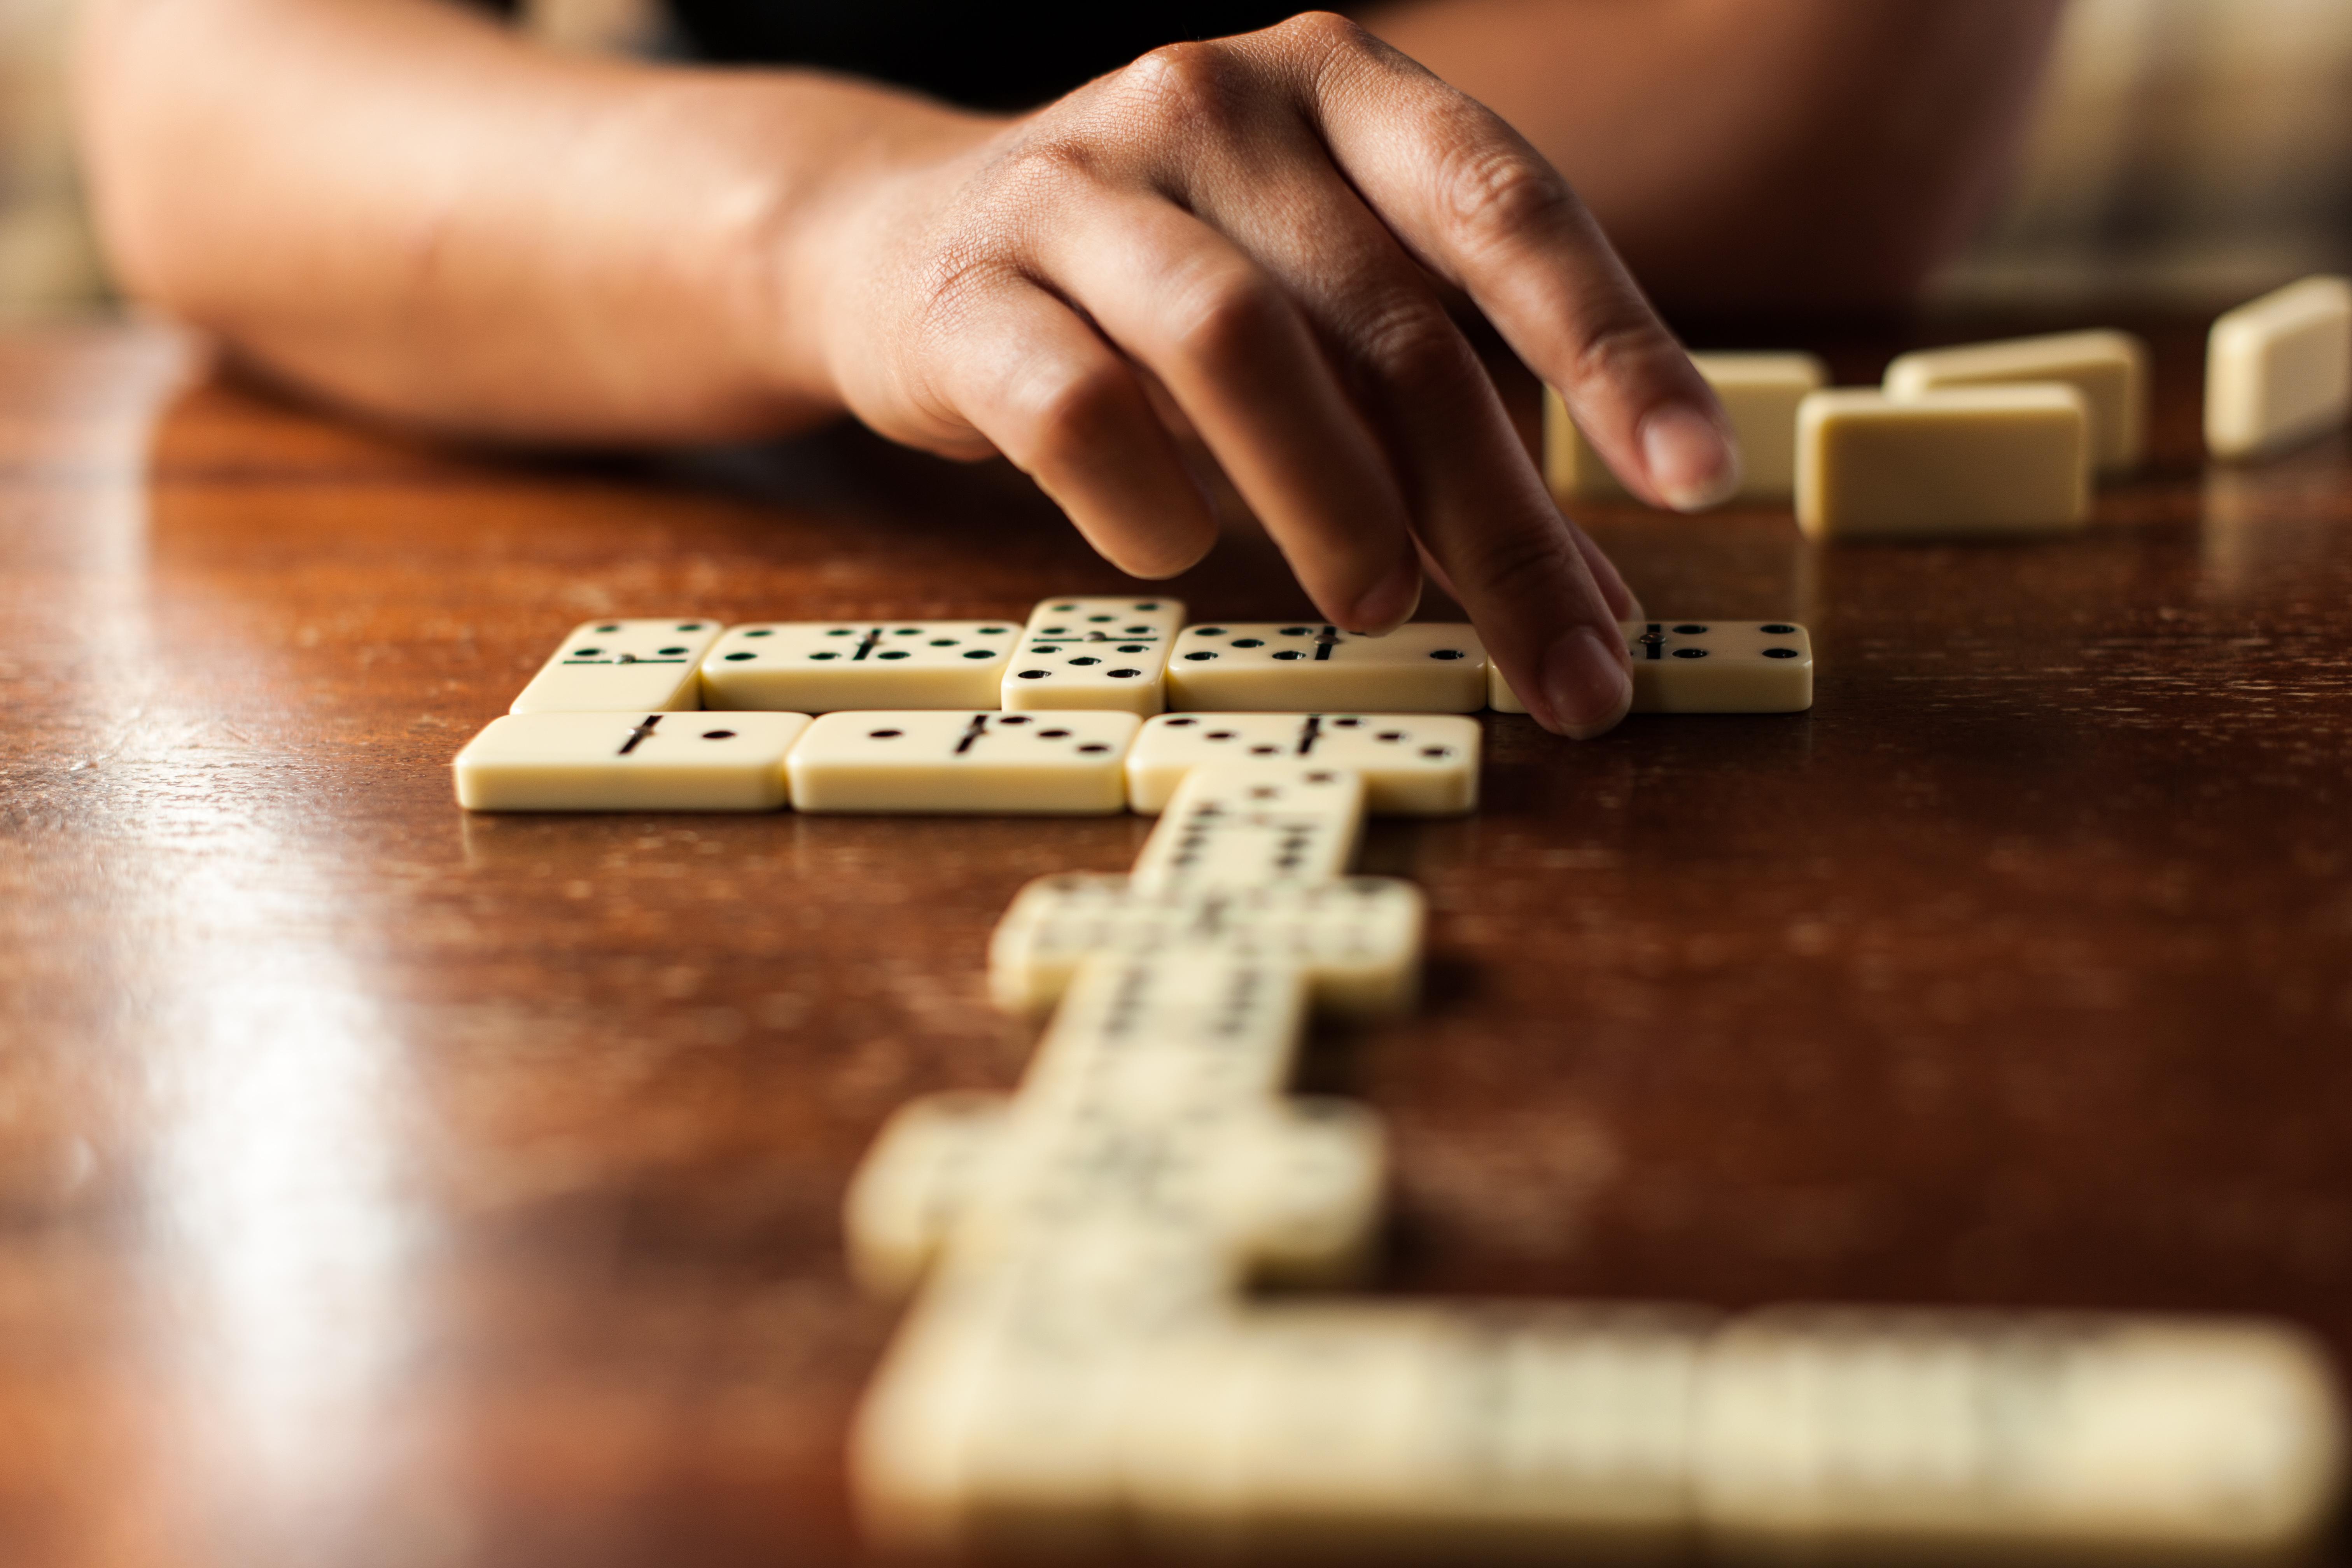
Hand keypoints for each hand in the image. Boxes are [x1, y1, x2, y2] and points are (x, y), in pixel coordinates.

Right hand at [797, 12, 1737, 736]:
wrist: (898, 242)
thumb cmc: (1155, 300)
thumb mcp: (1317, 320)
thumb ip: (1446, 434)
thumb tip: (1593, 614)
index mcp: (1338, 86)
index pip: (1506, 206)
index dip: (1615, 346)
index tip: (1700, 480)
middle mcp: (1215, 103)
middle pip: (1391, 321)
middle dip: (1494, 515)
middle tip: (1564, 665)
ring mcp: (1078, 183)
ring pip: (1237, 346)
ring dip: (1330, 502)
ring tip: (1377, 611)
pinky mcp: (963, 288)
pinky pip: (1075, 410)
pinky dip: (1147, 507)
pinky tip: (1171, 554)